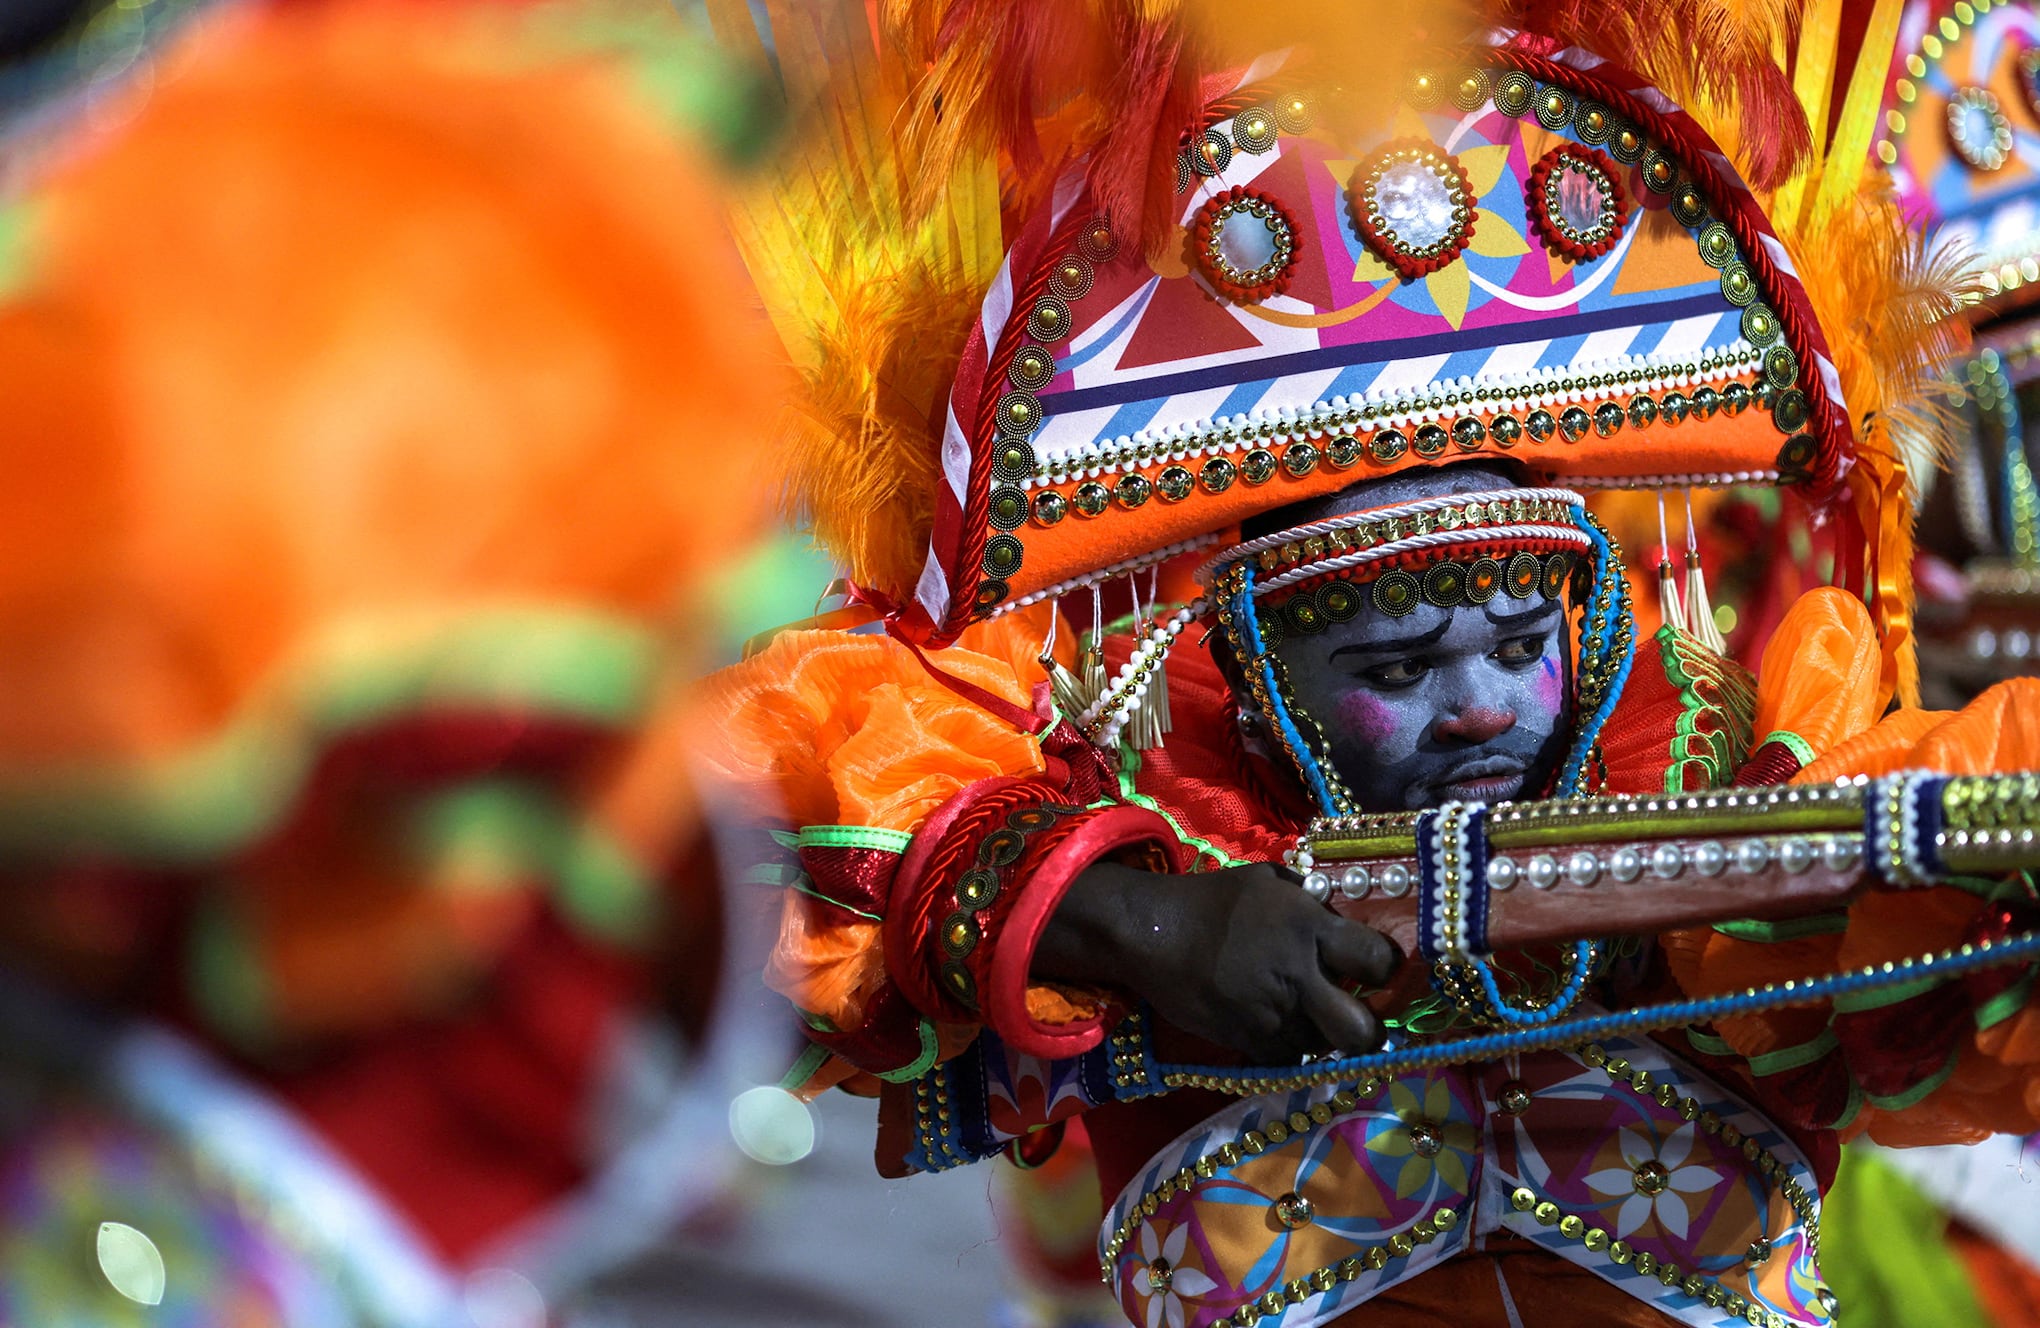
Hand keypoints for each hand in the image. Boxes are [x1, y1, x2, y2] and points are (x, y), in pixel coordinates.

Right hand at [1033, 860, 1399, 1059]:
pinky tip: (1275, 1023)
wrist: (1154, 933)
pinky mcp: (1247, 1041)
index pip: (1379, 961)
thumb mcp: (1269, 881)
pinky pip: (1286, 1058)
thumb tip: (1338, 918)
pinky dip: (1286, 1046)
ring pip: (1322, 1048)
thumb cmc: (1214, 900)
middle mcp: (1300, 977)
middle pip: (1361, 1030)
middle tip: (1359, 1018)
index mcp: (1311, 929)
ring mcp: (1273, 1015)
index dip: (1385, 968)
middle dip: (1369, 1030)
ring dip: (1321, 1036)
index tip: (1376, 968)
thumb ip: (1310, 902)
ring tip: (1307, 1015)